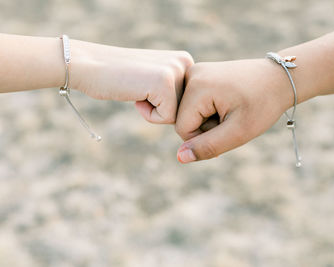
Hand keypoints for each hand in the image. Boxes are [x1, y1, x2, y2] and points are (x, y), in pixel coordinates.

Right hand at [70, 40, 193, 123]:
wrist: (88, 64)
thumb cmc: (120, 78)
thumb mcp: (156, 79)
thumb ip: (177, 90)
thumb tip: (198, 116)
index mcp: (186, 61)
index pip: (190, 103)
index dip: (166, 105)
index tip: (148, 88)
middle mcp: (186, 63)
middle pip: (186, 110)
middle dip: (162, 109)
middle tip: (141, 89)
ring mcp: (176, 71)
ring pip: (178, 116)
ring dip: (155, 111)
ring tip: (138, 90)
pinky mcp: (165, 83)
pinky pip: (166, 118)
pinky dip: (148, 115)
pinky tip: (135, 95)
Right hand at [175, 59, 294, 162]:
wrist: (280, 78)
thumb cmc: (263, 104)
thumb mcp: (238, 132)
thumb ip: (208, 146)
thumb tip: (180, 157)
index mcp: (197, 86)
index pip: (183, 129)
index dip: (205, 138)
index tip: (229, 127)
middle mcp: (191, 74)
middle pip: (184, 120)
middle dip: (207, 127)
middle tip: (233, 116)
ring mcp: (195, 72)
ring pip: (189, 113)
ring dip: (209, 119)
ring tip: (232, 108)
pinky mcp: (200, 74)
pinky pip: (195, 103)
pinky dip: (210, 110)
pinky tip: (228, 102)